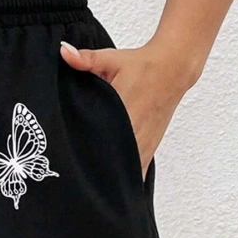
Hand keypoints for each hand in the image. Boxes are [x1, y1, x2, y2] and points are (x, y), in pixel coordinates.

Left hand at [60, 39, 198, 178]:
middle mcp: (135, 132)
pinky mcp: (151, 146)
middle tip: (75, 179)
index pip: (99, 142)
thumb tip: (63, 51)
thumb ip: (85, 59)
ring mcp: (145, 142)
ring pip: (126, 170)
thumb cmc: (140, 64)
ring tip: (92, 187)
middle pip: (111, 162)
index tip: (70, 165)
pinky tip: (114, 187)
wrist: (173, 68)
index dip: (85, 154)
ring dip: (111, 176)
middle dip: (94, 171)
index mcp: (122, 113)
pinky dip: (127, 176)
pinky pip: (138, 169)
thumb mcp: (111, 59)